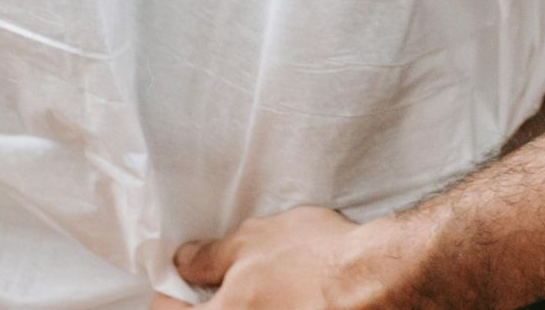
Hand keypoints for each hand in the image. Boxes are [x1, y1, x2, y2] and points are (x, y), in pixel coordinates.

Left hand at [149, 206, 422, 309]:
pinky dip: (276, 306)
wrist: (375, 283)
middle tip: (220, 282)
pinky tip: (293, 298)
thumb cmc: (315, 261)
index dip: (169, 292)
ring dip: (247, 304)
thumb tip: (185, 261)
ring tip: (265, 289)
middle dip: (210, 302)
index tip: (178, 280)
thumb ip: (210, 256)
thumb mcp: (253, 240)